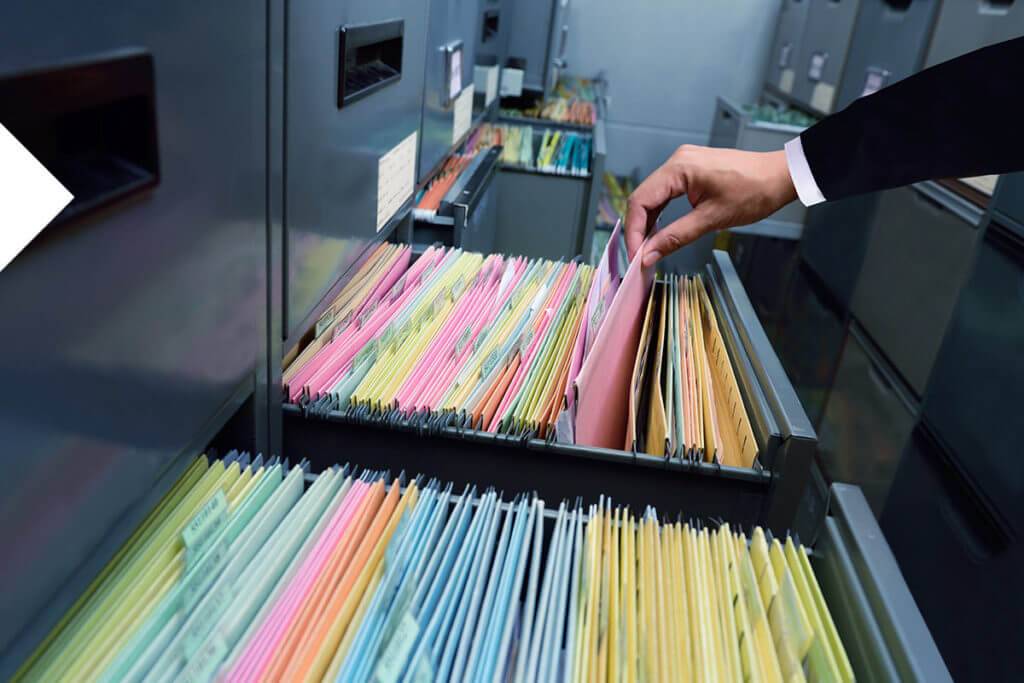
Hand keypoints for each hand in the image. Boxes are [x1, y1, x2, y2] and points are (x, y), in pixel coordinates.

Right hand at [624, 145, 797, 265]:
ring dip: (649, 223)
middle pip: (643, 198)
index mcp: (679, 167)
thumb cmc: (755, 191)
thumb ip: (675, 237)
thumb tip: (649, 255)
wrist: (781, 176)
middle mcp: (677, 161)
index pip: (640, 201)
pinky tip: (661, 231)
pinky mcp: (690, 171)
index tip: (636, 256)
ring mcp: (683, 164)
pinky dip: (661, 214)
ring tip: (649, 248)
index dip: (633, 232)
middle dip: (638, 229)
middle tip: (641, 256)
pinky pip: (666, 193)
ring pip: (653, 197)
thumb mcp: (712, 219)